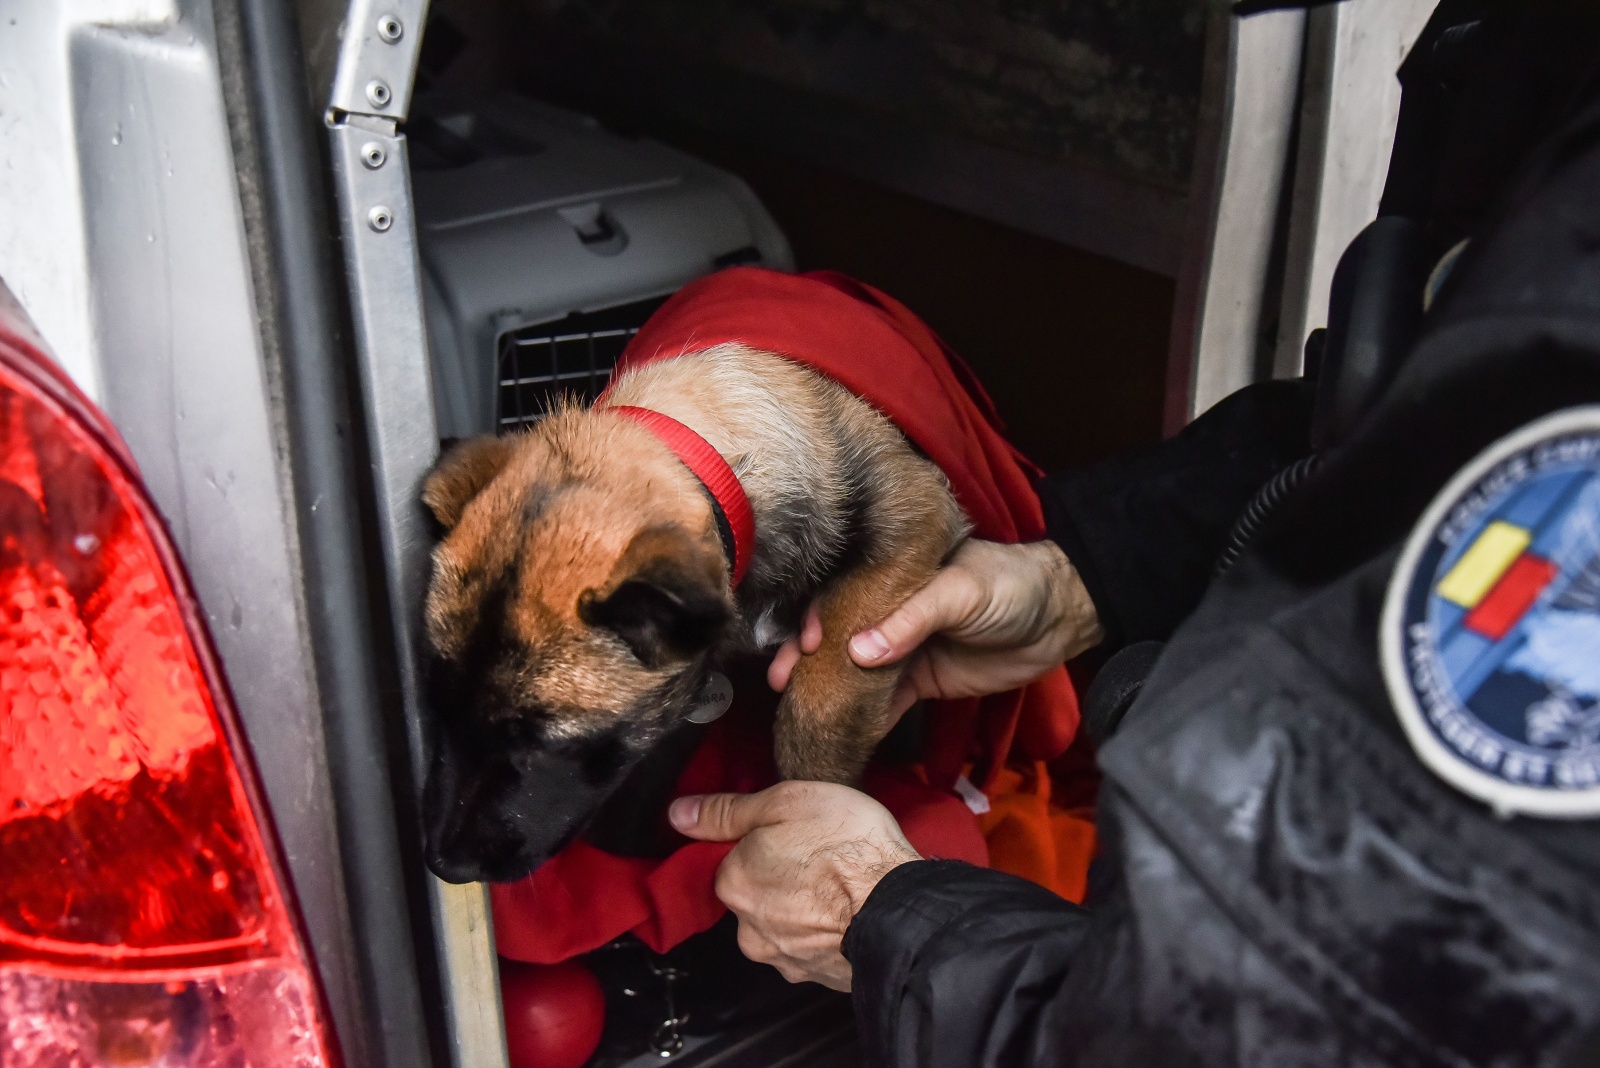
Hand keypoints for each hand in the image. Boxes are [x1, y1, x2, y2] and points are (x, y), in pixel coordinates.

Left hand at [668, 782, 918, 990]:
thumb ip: (728, 811)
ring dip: (800, 910)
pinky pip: (809, 950)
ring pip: (780, 926)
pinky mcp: (815, 977)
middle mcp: (748, 927)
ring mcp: (782, 958)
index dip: (760, 842)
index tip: (790, 834)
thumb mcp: (787, 801)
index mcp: (733, 881)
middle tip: (817, 857)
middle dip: (778, 879)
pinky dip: (822, 934)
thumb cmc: (847, 847)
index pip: (730, 859)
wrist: (900, 910)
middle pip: (754, 895)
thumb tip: (678, 814)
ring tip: (838, 887)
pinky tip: (847, 914)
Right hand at [767, 539, 1102, 715]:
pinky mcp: (921, 680)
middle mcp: (891, 610)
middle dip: (805, 656)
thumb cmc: (1009, 585)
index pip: (842, 591)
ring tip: (796, 706)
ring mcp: (904, 647)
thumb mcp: (960, 591)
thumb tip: (857, 652)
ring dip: (826, 687)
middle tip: (780, 680)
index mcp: (893, 574)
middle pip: (837, 633)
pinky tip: (838, 729)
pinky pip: (885, 700)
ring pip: (854, 669)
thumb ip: (910, 620)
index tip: (801, 641)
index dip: (815, 614)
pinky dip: (863, 715)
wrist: (1059, 620)